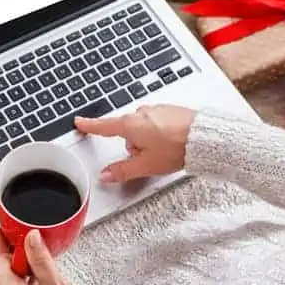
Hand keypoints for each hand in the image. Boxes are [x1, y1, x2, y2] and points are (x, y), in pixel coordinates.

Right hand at [75, 104, 195, 182]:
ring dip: (148, 139)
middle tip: (149, 157)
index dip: (90, 126)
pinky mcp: (170, 110)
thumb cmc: (178, 148)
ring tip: (165, 151)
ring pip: (143, 127)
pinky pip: (157, 122)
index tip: (80, 122)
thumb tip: (106, 175)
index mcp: (130, 125)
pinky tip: (172, 142)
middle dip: (134, 144)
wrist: (205, 137)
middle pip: (127, 130)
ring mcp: (156, 110)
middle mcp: (141, 113)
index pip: (104, 126)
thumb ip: (122, 170)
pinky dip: (161, 132)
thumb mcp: (146, 165)